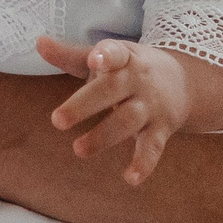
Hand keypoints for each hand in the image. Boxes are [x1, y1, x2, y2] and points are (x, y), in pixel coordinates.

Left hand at [38, 37, 191, 185]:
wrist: (184, 81)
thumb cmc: (128, 68)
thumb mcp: (106, 56)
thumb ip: (71, 55)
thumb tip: (39, 43)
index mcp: (123, 58)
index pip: (116, 53)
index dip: (106, 55)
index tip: (94, 58)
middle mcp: (138, 81)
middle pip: (111, 91)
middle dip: (84, 105)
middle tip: (57, 120)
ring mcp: (151, 106)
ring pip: (127, 121)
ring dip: (103, 137)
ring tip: (78, 150)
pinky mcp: (161, 129)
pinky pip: (153, 147)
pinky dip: (144, 163)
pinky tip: (131, 179)